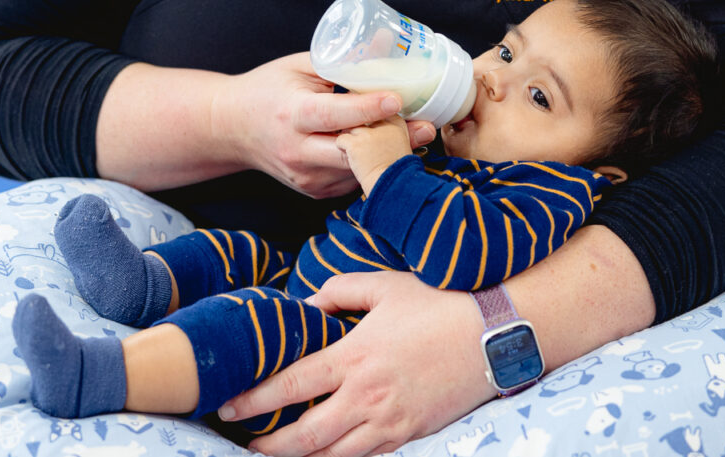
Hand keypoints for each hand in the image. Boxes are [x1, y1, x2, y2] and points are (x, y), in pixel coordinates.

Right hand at [212, 54, 428, 198]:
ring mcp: (305, 177)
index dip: (368, 108)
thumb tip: (384, 40)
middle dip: (393, 140)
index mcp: (292, 115)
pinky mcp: (314, 190)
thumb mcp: (298, 66)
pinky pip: (352, 178)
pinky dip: (371, 163)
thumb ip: (341, 59)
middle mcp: (297, 151)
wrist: (232, 128)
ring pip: (358, 169)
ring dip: (388, 153)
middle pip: (354, 151)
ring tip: (416, 133)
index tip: (398, 100)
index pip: (335, 115)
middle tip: (428, 126)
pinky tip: (386, 146)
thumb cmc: (267, 90)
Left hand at [218, 272, 491, 456]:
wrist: (496, 333)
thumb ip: (338, 290)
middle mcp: (367, 396)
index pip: (291, 386)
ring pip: (336, 456)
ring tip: (278, 456)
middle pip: (306, 436)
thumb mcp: (383, 284)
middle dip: (270, 446)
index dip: (254, 400)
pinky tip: (327, 456)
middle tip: (247, 444)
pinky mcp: (413, 434)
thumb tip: (307, 305)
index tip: (228, 406)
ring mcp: (391, 421)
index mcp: (354, 356)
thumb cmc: (439, 302)